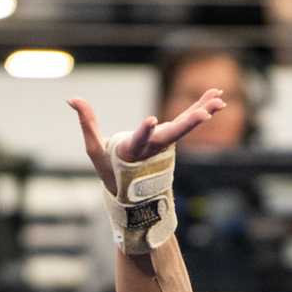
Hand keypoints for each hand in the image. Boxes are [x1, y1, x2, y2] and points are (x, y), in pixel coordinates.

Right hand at [67, 89, 225, 194]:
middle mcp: (153, 149)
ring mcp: (165, 144)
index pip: (139, 141)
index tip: (153, 120)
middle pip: (172, 135)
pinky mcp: (171, 137)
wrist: (133, 195)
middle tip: (206, 115)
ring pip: (185, 126)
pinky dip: (202, 106)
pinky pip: (188, 119)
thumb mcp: (95, 150)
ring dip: (203, 111)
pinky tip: (217, 97)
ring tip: (220, 100)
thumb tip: (71, 98)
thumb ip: (86, 122)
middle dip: (189, 124)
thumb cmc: (110, 172)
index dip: (145, 131)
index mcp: (132, 152)